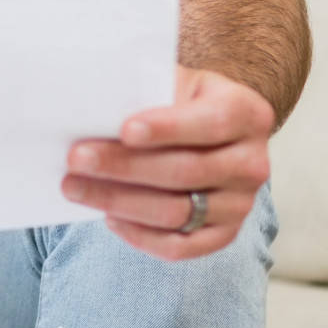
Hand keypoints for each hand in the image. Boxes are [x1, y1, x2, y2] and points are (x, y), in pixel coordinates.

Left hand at [61, 65, 273, 260]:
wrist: (204, 129)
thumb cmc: (179, 100)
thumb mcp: (173, 81)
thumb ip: (147, 92)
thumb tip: (96, 108)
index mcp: (247, 114)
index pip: (209, 123)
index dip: (167, 128)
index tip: (124, 129)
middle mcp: (252, 163)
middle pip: (186, 171)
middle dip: (124, 166)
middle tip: (76, 158)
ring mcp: (241, 204)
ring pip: (177, 211)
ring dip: (119, 201)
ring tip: (74, 187)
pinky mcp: (224, 234)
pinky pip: (179, 246)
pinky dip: (140, 235)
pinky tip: (108, 217)